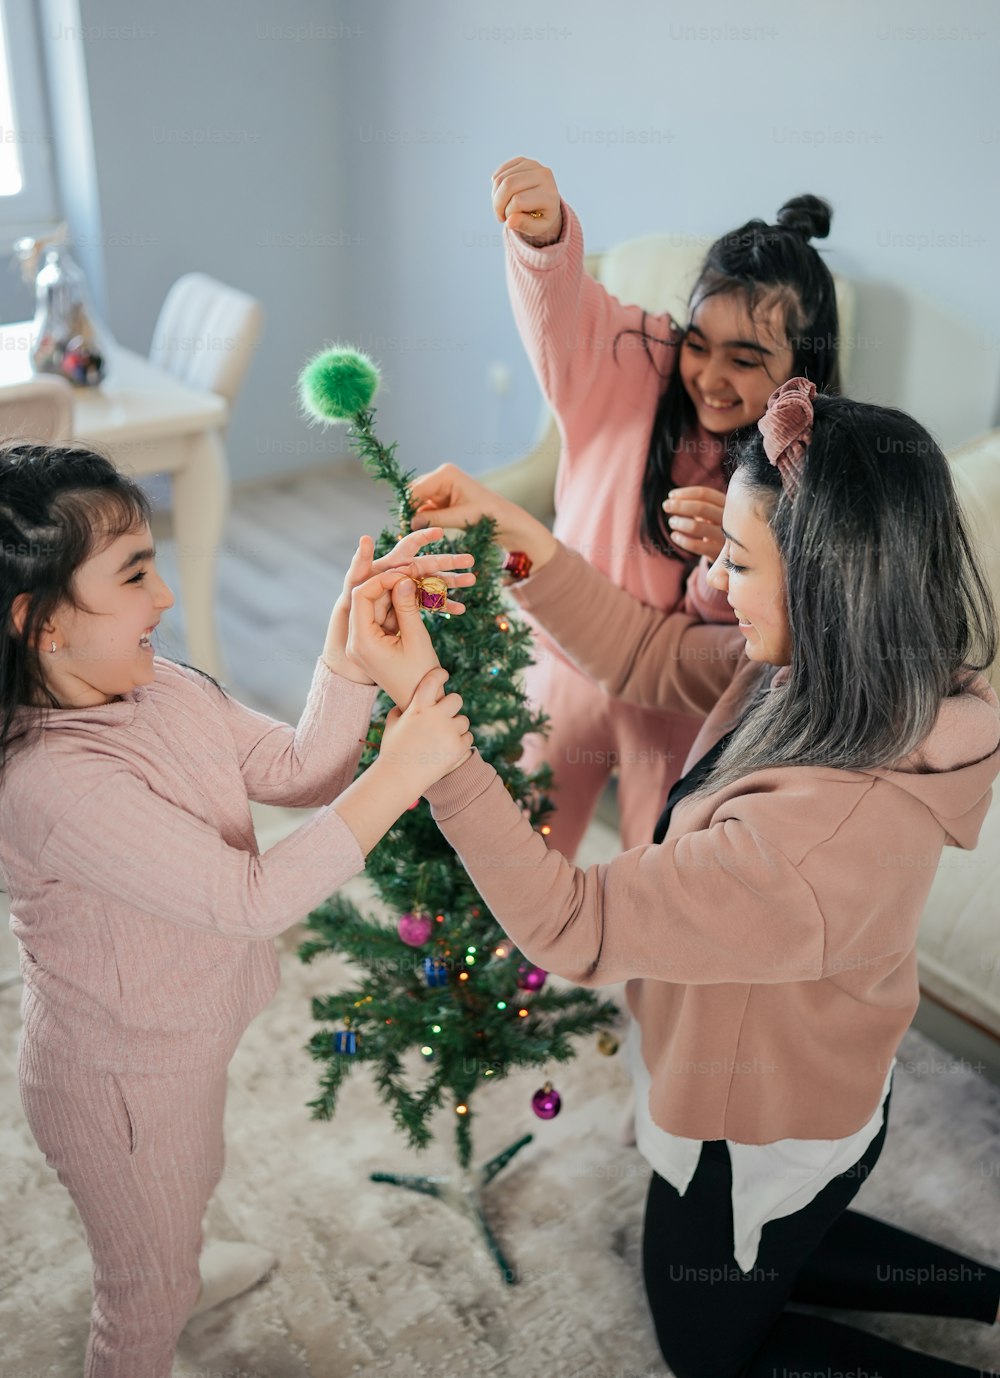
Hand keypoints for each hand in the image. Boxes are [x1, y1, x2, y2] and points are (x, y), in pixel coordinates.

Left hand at [324, 527, 475, 685]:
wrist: (420, 704)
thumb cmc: (421, 676)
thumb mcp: (416, 638)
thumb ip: (407, 606)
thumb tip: (403, 578)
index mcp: (362, 641)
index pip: (361, 596)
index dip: (382, 580)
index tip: (405, 574)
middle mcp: (356, 642)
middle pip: (365, 600)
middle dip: (388, 584)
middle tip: (412, 574)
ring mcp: (362, 645)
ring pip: (373, 608)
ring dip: (392, 594)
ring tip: (415, 585)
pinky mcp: (372, 646)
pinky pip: (379, 619)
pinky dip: (394, 607)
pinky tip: (412, 599)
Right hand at [379, 665, 472, 793]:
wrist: (399, 778)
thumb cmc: (393, 752)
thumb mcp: (391, 727)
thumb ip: (399, 712)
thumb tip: (404, 704)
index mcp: (418, 708)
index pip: (433, 681)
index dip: (440, 675)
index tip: (443, 675)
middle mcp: (435, 717)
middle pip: (456, 700)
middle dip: (452, 706)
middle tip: (446, 715)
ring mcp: (448, 732)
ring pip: (463, 720)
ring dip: (456, 727)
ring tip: (444, 737)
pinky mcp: (458, 747)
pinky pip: (468, 738)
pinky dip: (460, 742)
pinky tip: (449, 748)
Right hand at [408, 463, 556, 570]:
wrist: (506, 521)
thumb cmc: (488, 515)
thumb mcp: (459, 518)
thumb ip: (434, 519)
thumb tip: (410, 523)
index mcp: (446, 474)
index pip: (417, 489)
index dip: (407, 506)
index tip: (403, 524)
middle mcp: (441, 477)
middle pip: (415, 493)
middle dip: (410, 510)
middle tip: (405, 529)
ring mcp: (441, 488)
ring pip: (418, 502)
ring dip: (415, 515)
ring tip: (412, 532)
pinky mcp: (443, 499)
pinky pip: (426, 508)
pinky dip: (423, 518)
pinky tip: (420, 529)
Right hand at [491, 156, 562, 245]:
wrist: (547, 201)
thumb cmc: (541, 216)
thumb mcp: (537, 227)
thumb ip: (525, 225)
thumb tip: (509, 221)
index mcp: (549, 193)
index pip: (518, 201)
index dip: (508, 213)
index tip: (510, 221)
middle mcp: (543, 175)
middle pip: (508, 185)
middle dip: (498, 203)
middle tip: (500, 215)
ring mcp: (532, 165)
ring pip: (501, 178)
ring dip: (495, 196)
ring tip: (502, 206)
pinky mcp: (523, 161)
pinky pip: (500, 172)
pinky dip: (495, 186)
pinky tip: (502, 195)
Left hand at [661, 486, 726, 561]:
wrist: (736, 553)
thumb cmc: (718, 527)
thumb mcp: (713, 512)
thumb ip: (698, 504)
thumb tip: (672, 499)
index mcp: (728, 505)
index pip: (705, 494)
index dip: (685, 493)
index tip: (671, 495)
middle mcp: (729, 519)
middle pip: (701, 508)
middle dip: (679, 505)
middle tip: (666, 505)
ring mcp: (724, 537)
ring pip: (696, 527)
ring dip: (679, 522)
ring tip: (672, 522)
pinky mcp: (717, 553)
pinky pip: (694, 545)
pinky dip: (681, 539)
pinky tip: (674, 536)